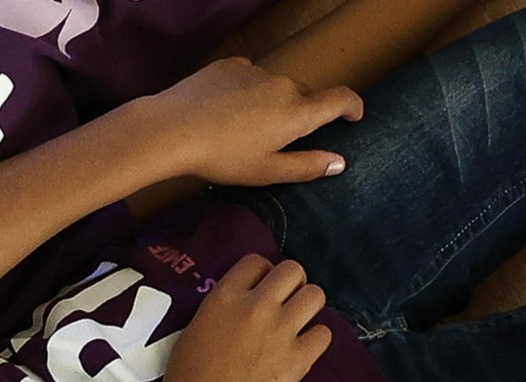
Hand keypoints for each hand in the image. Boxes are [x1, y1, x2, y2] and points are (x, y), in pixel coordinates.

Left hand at [135, 58, 364, 189]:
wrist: (172, 128)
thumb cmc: (222, 157)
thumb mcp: (266, 171)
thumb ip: (307, 166)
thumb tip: (340, 162)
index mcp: (297, 112)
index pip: (340, 98)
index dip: (352, 105)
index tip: (353, 114)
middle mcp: (283, 84)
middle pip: (303, 96)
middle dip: (298, 114)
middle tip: (275, 140)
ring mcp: (256, 70)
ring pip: (273, 86)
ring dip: (267, 103)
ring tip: (240, 129)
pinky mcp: (230, 65)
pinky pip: (247, 77)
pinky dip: (244, 91)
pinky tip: (222, 110)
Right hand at [157, 257, 330, 381]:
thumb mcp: (191, 335)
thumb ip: (220, 313)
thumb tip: (240, 309)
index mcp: (224, 298)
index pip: (256, 262)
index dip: (262, 275)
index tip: (260, 291)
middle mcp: (256, 306)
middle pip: (293, 270)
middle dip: (292, 285)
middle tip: (284, 305)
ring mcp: (280, 331)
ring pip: (315, 295)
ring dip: (308, 308)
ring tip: (296, 326)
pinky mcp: (298, 359)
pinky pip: (324, 334)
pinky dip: (315, 342)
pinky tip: (301, 352)